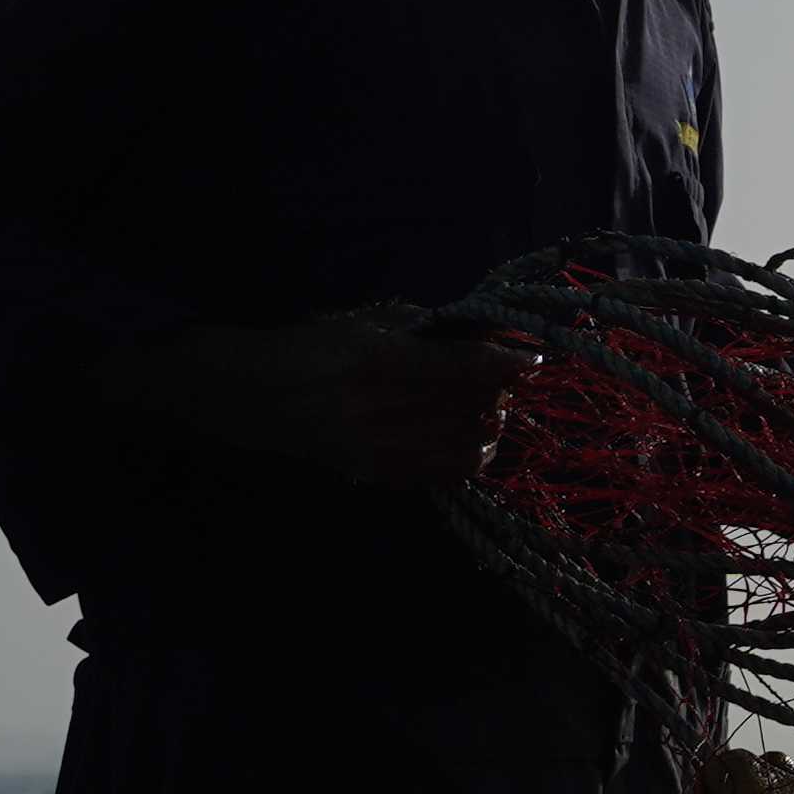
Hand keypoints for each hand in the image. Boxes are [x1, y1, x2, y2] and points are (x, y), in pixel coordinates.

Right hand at [93, 304, 543, 488]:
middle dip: (501, 389)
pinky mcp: (381, 472)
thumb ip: (433, 327)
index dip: (506, 362)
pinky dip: (474, 450)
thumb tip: (494, 332)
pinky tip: (469, 433)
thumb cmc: (320, 347)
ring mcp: (382, 445)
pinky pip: (452, 469)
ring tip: (483, 404)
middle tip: (503, 377)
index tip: (534, 358)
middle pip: (475, 404)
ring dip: (491, 421)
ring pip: (472, 439)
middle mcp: (382, 407)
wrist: (259, 397)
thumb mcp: (372, 322)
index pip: (462, 365)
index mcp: (379, 360)